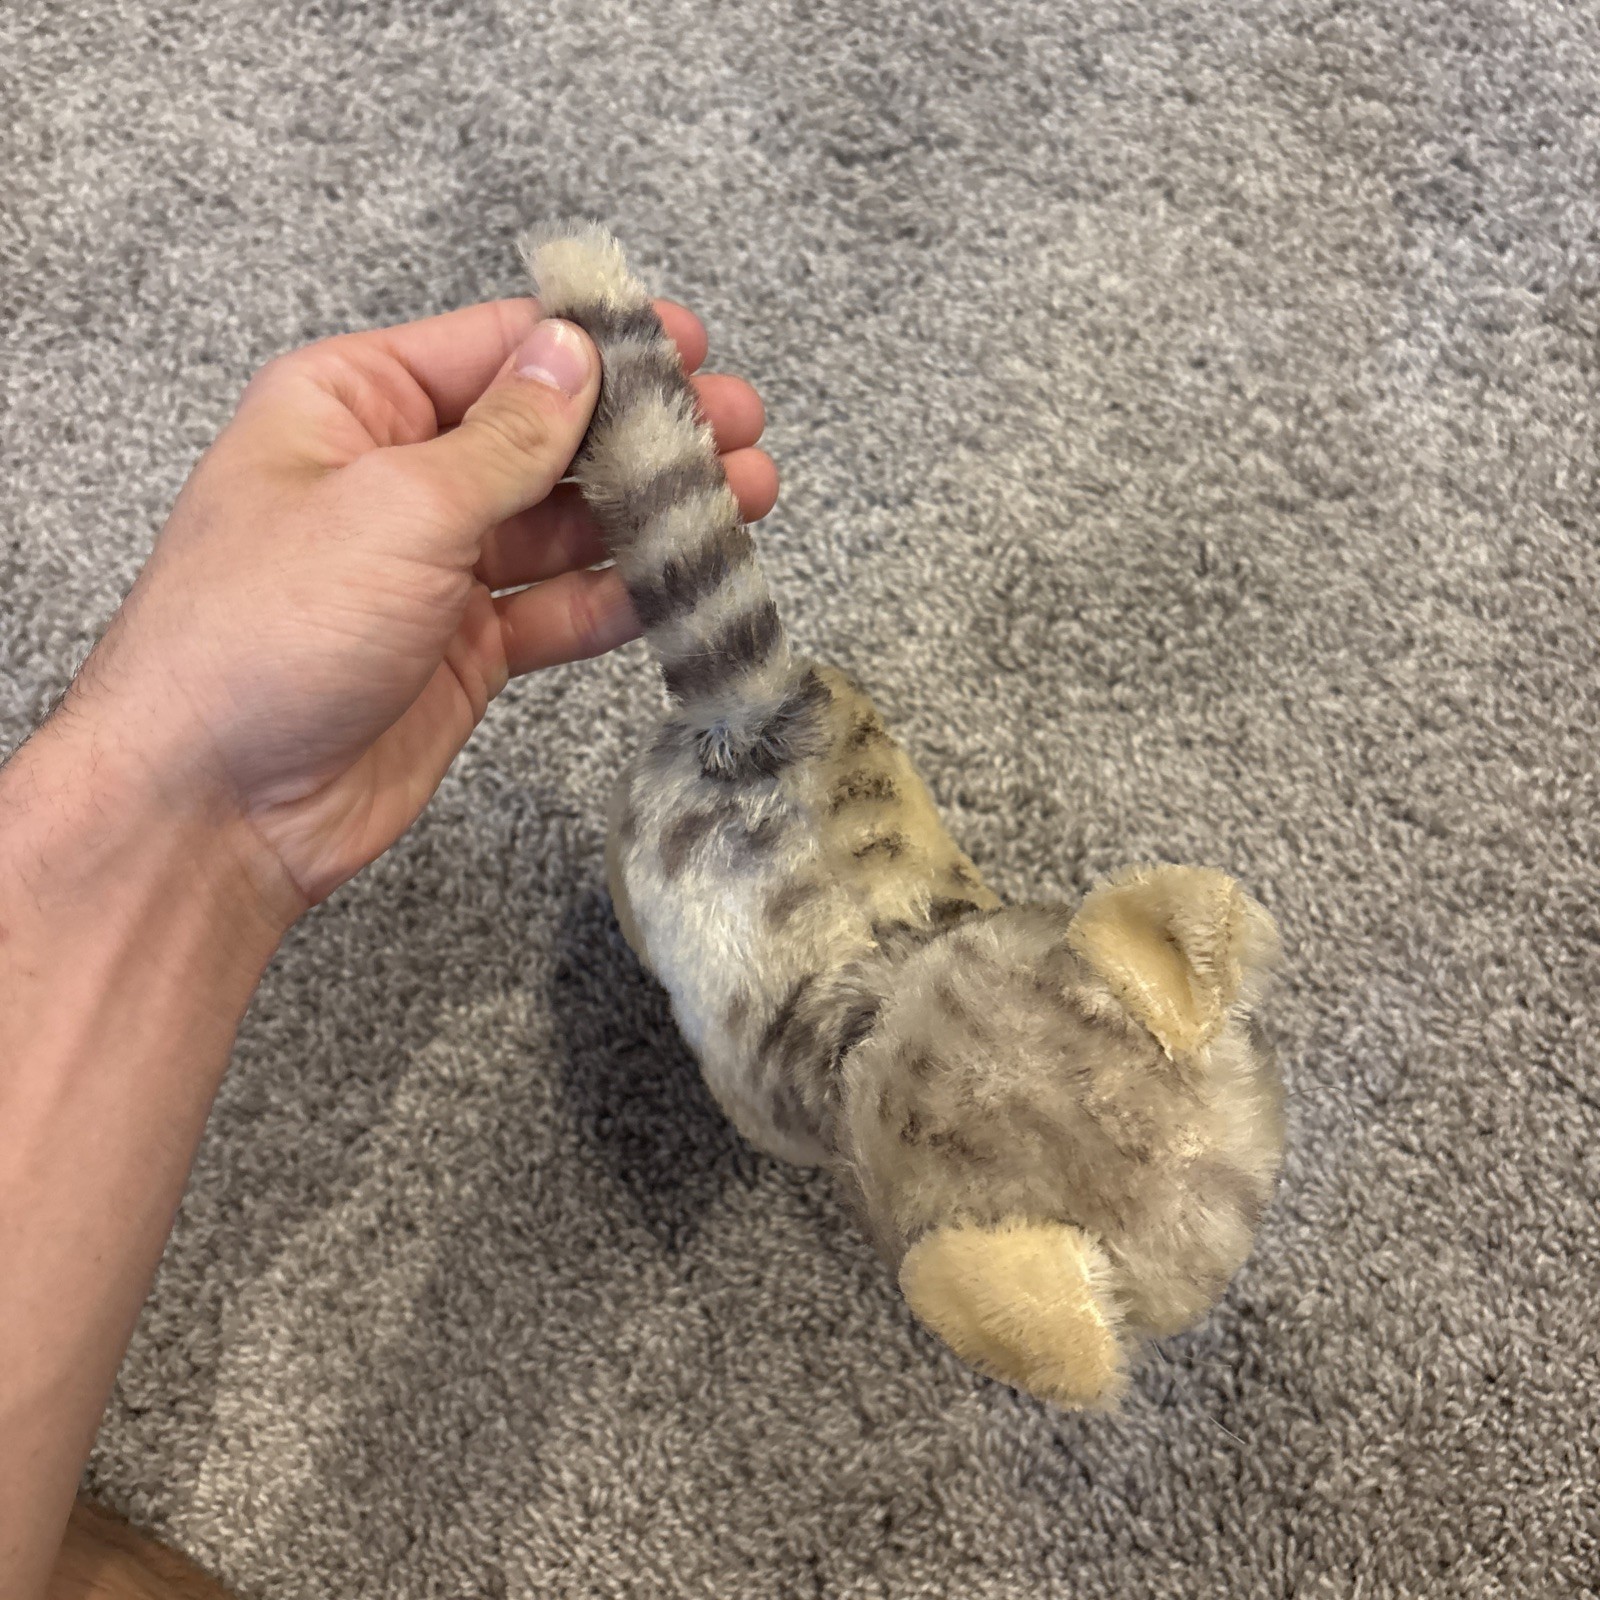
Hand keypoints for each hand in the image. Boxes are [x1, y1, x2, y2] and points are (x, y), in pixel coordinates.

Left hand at [61, 297, 776, 918]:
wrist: (217, 804)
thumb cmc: (265, 633)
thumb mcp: (395, 507)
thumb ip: (504, 436)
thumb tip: (575, 351)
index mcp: (354, 404)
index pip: (497, 348)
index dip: (600, 343)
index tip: (692, 347)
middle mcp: (397, 478)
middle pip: (546, 436)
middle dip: (645, 432)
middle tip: (740, 430)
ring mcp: (434, 568)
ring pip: (564, 526)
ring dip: (650, 515)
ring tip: (745, 498)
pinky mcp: (464, 650)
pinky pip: (558, 610)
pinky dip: (620, 598)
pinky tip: (686, 584)